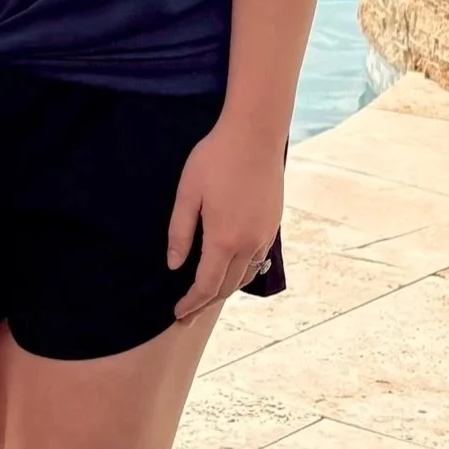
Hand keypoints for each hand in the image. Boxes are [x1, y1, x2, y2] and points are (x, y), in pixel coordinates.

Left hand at [166, 119, 283, 322]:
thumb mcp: (187, 193)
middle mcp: (249, 243)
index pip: (206, 286)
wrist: (255, 134)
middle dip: (206, 303)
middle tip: (188, 313)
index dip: (191, 303)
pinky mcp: (273, 224)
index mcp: (224, 239)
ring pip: (245, 275)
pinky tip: (232, 269)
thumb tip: (175, 265)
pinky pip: (258, 260)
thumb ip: (180, 232)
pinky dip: (242, 272)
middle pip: (227, 286)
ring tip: (208, 296)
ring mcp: (265, 235)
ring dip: (225, 289)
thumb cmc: (215, 159)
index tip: (178, 314)